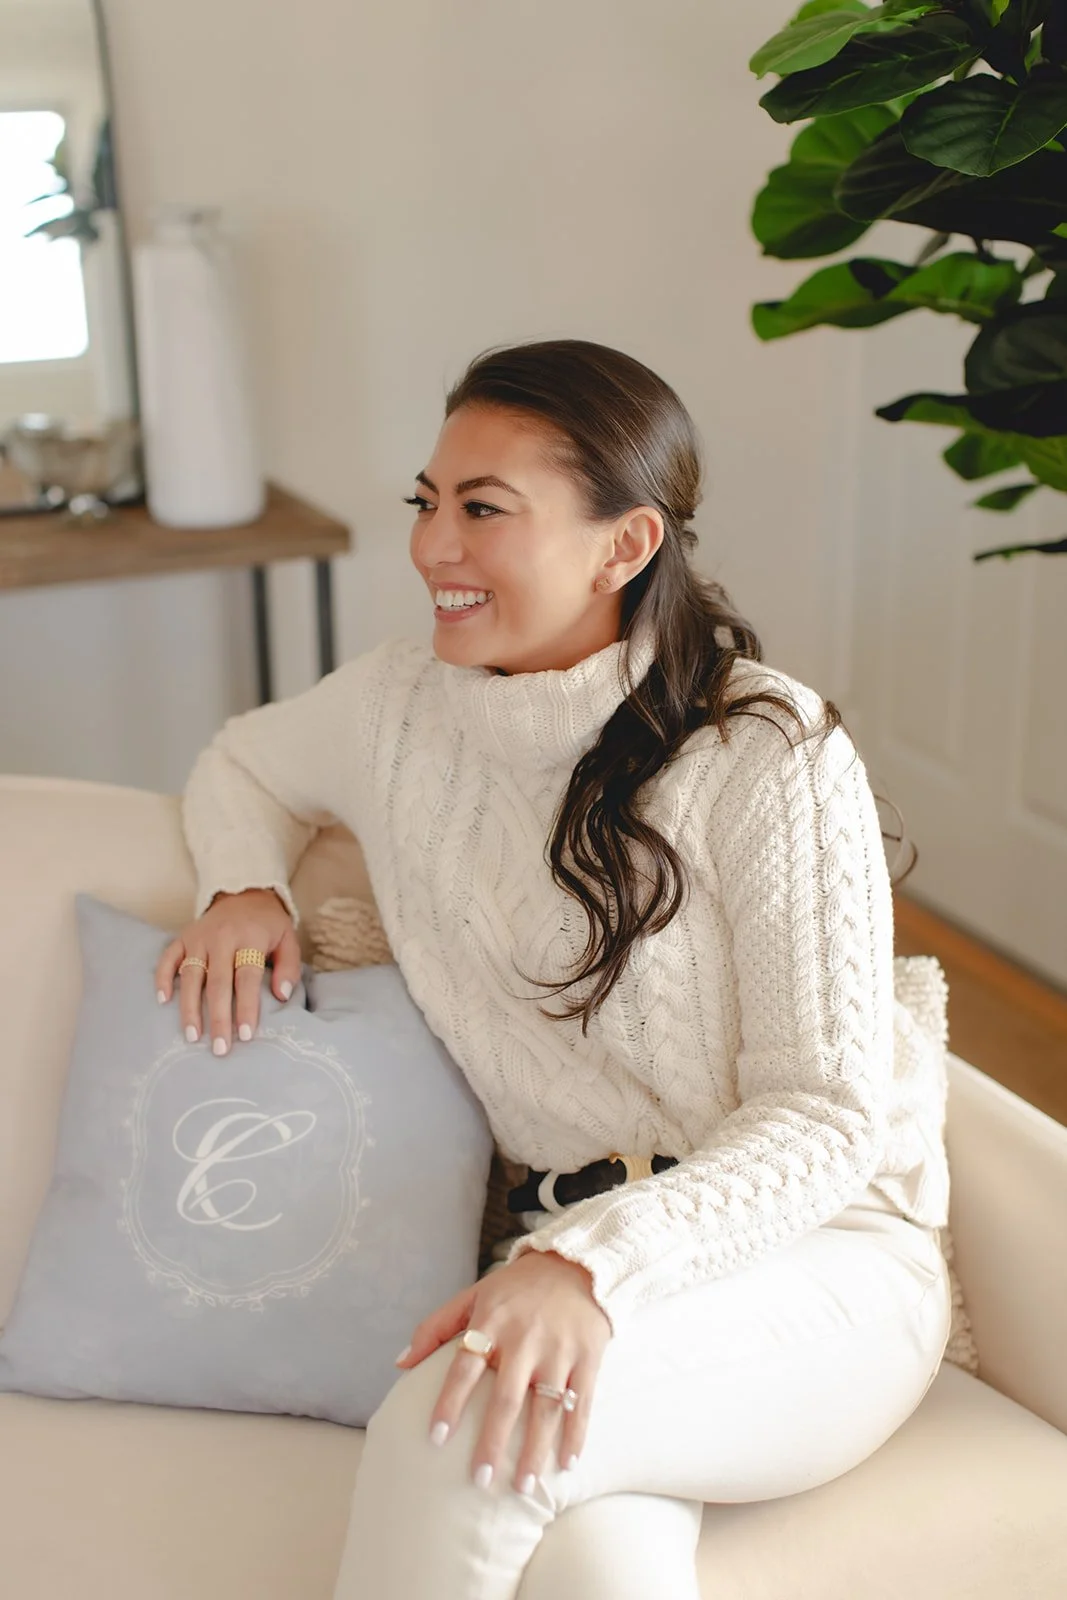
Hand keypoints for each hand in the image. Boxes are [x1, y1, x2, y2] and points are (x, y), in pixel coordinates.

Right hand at [154, 888, 300, 1055]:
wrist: (244, 892)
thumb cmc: (268, 924)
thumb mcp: (288, 939)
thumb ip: (289, 967)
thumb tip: (282, 996)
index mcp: (249, 938)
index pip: (247, 978)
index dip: (246, 1007)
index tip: (246, 1035)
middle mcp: (221, 938)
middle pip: (218, 983)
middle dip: (218, 1018)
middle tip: (219, 1048)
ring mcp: (199, 938)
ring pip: (191, 976)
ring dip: (189, 1008)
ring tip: (192, 1036)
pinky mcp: (183, 937)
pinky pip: (168, 958)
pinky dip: (163, 977)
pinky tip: (162, 1000)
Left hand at [395, 1250, 610, 1492]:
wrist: (577, 1262)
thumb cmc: (517, 1286)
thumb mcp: (474, 1295)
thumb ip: (436, 1327)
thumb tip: (400, 1363)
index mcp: (492, 1323)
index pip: (465, 1367)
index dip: (450, 1402)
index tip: (436, 1437)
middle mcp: (525, 1339)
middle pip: (506, 1399)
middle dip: (492, 1442)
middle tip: (478, 1479)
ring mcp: (559, 1350)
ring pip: (546, 1408)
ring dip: (534, 1450)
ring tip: (521, 1486)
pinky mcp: (587, 1357)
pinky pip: (582, 1403)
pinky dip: (575, 1435)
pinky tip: (566, 1464)